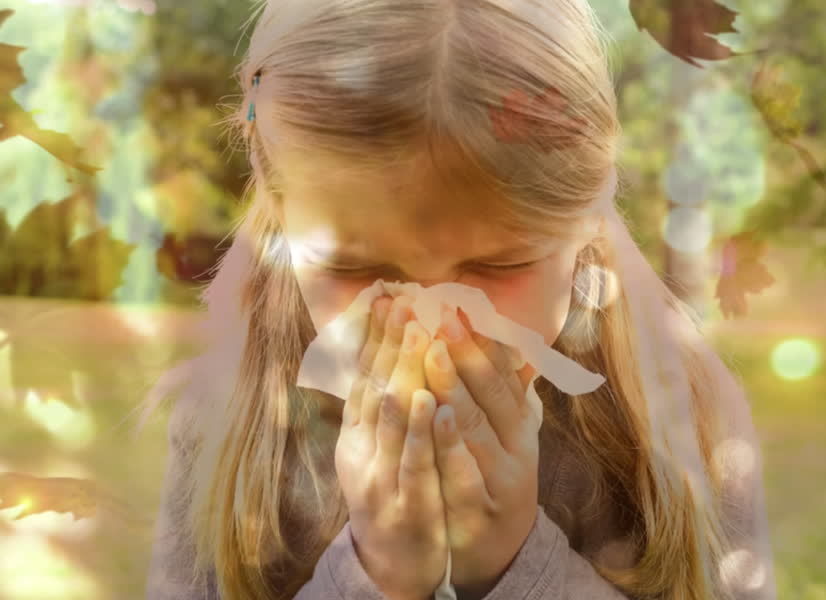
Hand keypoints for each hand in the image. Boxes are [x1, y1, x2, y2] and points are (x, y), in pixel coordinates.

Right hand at [335, 295, 449, 599]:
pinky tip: (430, 404)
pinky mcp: (403, 504)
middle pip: (374, 389)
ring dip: (402, 376)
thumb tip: (400, 353)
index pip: (365, 375)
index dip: (376, 336)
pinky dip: (419, 433)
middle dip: (390, 344)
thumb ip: (392, 404)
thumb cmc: (395, 496)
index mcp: (357, 434)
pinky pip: (412, 463)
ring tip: (415, 338)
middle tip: (403, 302)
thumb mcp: (387, 447)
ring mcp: (379, 478)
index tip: (388, 296)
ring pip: (389, 423)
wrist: (390, 567)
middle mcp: (360, 451)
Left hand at [426, 306, 541, 596]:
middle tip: (441, 317)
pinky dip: (451, 444)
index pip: (504, 376)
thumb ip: (512, 394)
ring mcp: (499, 481)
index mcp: (521, 426)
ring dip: (455, 387)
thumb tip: (517, 343)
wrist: (499, 554)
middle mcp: (516, 450)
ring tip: (432, 352)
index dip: (483, 340)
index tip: (461, 306)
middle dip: (465, 354)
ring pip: (477, 428)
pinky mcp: (477, 511)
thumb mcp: (510, 437)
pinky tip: (436, 417)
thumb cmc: (497, 482)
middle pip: (492, 395)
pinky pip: (464, 471)